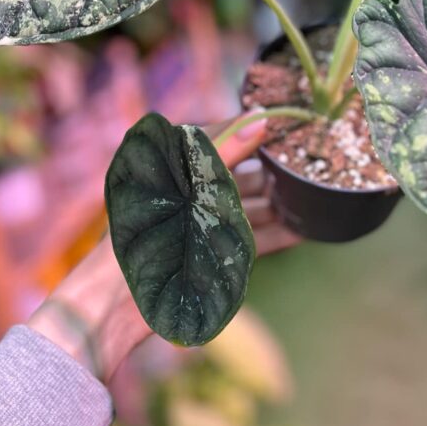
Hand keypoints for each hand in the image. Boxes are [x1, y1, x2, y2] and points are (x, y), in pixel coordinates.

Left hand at [27, 116, 299, 381]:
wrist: (114, 305)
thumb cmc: (142, 235)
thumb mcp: (187, 185)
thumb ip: (223, 153)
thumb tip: (260, 120)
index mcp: (170, 167)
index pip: (216, 137)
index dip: (248, 128)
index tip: (283, 121)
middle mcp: (186, 193)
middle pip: (235, 173)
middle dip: (268, 168)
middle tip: (305, 159)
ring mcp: (199, 226)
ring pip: (245, 206)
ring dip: (276, 202)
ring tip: (312, 195)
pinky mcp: (209, 255)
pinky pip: (248, 240)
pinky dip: (274, 235)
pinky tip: (302, 231)